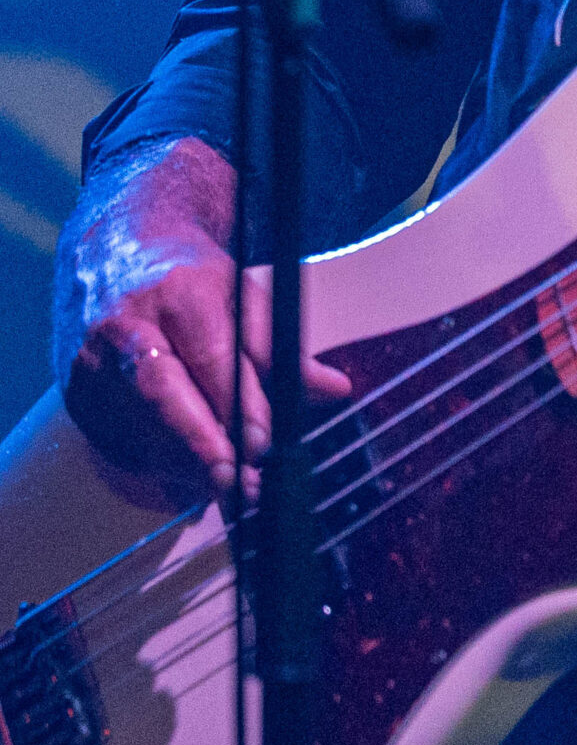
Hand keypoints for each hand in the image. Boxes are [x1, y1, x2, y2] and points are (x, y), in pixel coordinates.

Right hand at [55, 138, 351, 500]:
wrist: (115, 255)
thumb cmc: (192, 279)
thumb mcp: (246, 294)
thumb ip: (285, 347)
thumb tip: (333, 390)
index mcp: (177, 293)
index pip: (211, 358)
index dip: (238, 407)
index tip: (264, 445)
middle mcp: (124, 328)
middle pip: (162, 397)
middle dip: (202, 446)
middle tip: (239, 485)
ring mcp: (91, 363)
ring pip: (138, 428)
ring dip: (185, 466)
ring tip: (228, 489)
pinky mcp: (76, 394)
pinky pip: (116, 443)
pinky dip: (157, 466)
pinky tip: (191, 478)